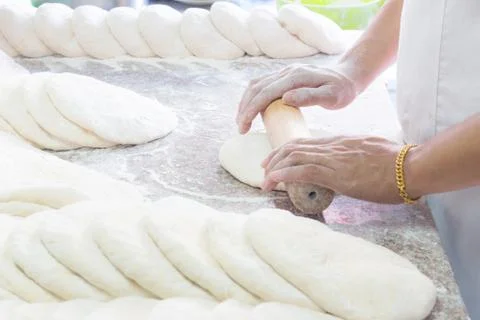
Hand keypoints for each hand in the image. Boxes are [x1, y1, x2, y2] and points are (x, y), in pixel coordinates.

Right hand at [236, 64, 357, 133]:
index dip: (251, 110)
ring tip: (242, 121)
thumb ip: (310, 97)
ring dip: (246, 102)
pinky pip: (263, 84)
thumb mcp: (331, 96)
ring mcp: (285, 72)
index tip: (244, 127)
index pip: (265, 93)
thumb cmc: (342, 90)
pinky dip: (253, 97)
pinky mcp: (285, 76)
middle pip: (256, 88)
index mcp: (295, 77)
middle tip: (240, 129)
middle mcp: (287, 72)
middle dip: (244, 108)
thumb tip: (285, 98)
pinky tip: (252, 109)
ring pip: (256, 85)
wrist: (349, 77)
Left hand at [261, 136, 404, 203]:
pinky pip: (304, 171)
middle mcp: (332, 146)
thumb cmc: (396, 162)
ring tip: (265, 179)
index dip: (287, 149)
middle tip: (264, 169)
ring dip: (275, 168)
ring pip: (294, 157)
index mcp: (340, 141)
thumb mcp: (369, 152)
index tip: (277, 158)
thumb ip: (353, 156)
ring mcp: (333, 159)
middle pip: (295, 147)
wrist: (410, 166)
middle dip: (275, 157)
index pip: (306, 142)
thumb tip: (347, 165)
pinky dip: (285, 174)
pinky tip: (275, 180)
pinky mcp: (336, 174)